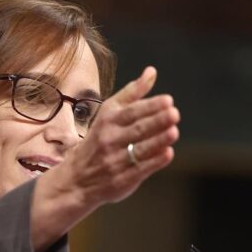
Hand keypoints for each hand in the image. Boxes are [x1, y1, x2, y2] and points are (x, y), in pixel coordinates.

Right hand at [31, 66, 179, 250]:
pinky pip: (140, 169)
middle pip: (137, 129)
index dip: (150, 106)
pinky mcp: (122, 180)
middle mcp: (110, 140)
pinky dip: (154, 162)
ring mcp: (115, 161)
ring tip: (174, 131)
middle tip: (174, 114)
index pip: (132, 112)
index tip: (168, 101)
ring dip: (157, 140)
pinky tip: (168, 153)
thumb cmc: (99, 139)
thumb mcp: (109, 113)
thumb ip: (132, 93)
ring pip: (140, 149)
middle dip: (156, 121)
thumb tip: (152, 71)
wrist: (76, 178)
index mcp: (108, 121)